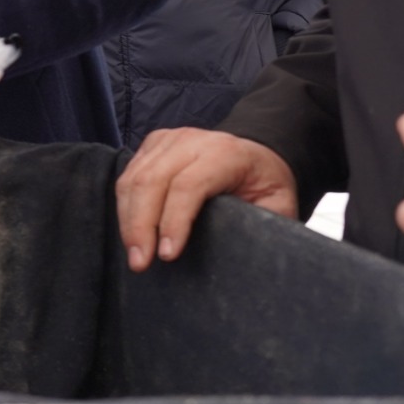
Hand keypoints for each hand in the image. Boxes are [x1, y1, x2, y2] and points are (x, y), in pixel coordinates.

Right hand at [115, 128, 298, 270]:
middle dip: (141, 226)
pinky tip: (131, 233)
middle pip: (152, 181)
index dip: (174, 221)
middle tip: (140, 263)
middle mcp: (192, 140)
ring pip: (133, 179)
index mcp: (225, 153)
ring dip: (127, 220)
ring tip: (134, 254)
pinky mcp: (151, 145)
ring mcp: (167, 140)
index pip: (188, 186)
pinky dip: (124, 207)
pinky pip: (127, 176)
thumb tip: (241, 255)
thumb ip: (264, 224)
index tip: (168, 256)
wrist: (255, 153)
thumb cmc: (265, 184)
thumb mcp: (279, 204)